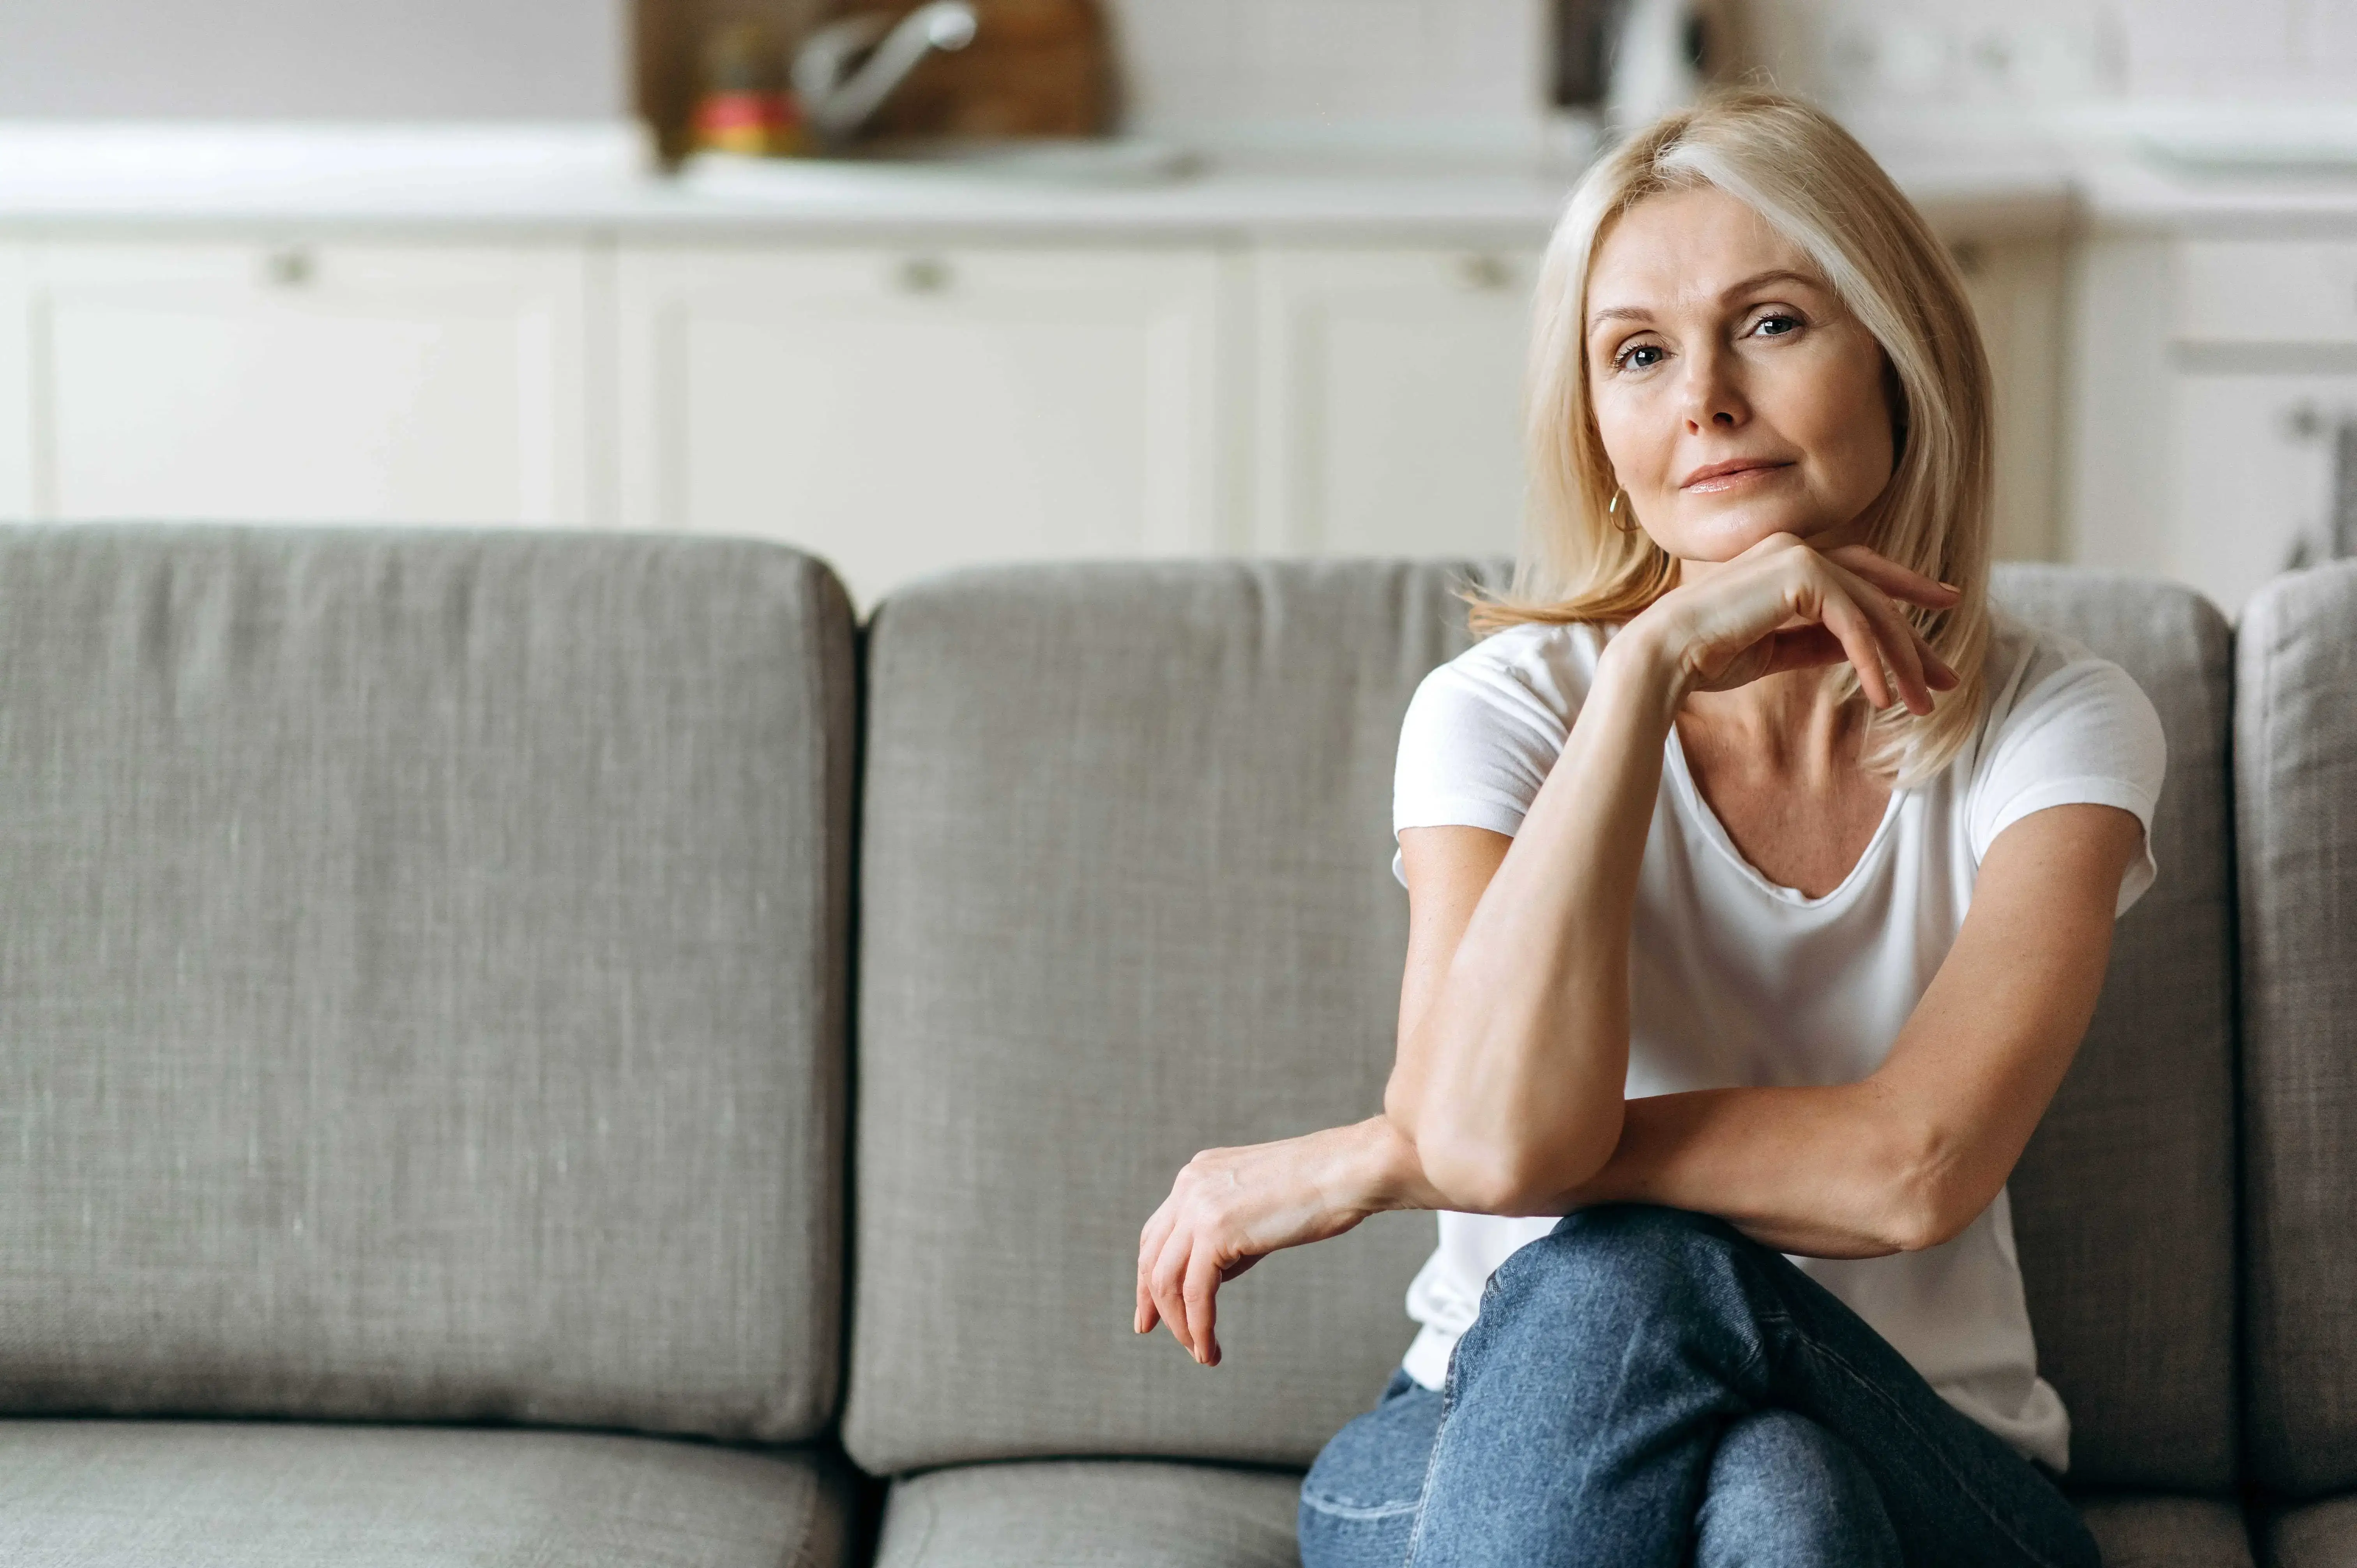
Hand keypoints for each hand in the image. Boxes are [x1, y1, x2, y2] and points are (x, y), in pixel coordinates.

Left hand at [1134, 1117, 1411, 1366]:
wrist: (1351, 1171)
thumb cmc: (1321, 1192)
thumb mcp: (1258, 1211)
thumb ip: (1228, 1238)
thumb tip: (1213, 1276)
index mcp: (1198, 1175)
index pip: (1158, 1233)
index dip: (1148, 1276)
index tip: (1150, 1312)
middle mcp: (1189, 1186)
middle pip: (1152, 1256)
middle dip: (1152, 1303)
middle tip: (1154, 1333)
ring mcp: (1199, 1205)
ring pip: (1167, 1280)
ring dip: (1179, 1324)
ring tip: (1199, 1352)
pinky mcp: (1216, 1229)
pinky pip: (1195, 1292)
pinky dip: (1198, 1326)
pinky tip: (1210, 1349)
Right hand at [1620, 533, 1962, 714]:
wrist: (1664, 655)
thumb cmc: (1706, 656)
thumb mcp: (1777, 650)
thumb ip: (1818, 643)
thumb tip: (1864, 653)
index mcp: (1785, 560)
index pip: (1860, 573)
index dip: (1906, 590)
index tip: (1946, 606)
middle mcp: (1797, 547)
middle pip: (1877, 593)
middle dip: (1915, 640)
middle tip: (1947, 679)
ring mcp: (1798, 554)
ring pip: (1873, 609)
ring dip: (1902, 661)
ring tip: (1921, 705)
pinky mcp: (1800, 573)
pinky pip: (1854, 622)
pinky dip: (1872, 662)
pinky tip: (1881, 697)